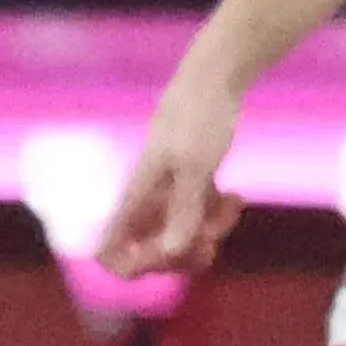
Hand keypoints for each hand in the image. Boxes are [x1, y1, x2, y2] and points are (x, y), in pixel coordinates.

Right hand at [96, 82, 242, 277]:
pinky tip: (235, 196)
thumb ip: (183, 210)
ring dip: (211, 232)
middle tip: (212, 234)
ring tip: (233, 203)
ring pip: (183, 239)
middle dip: (187, 252)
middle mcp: (147, 204)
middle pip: (154, 255)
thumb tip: (172, 252)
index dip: (134, 267)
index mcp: (137, 200)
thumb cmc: (198, 118)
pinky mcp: (189, 188)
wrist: (212, 79)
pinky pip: (199, 219)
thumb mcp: (196, 167)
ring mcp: (169, 197)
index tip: (169, 255)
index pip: (110, 252)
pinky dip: (218, 215)